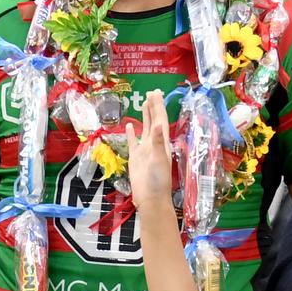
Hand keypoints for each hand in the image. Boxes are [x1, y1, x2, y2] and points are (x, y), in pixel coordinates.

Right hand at [125, 90, 172, 207]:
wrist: (150, 198)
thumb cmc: (158, 180)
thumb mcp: (159, 159)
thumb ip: (158, 141)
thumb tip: (157, 123)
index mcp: (162, 142)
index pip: (160, 119)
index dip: (158, 106)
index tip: (156, 92)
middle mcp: (154, 143)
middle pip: (154, 120)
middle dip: (153, 106)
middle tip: (151, 92)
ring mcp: (144, 150)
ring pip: (145, 129)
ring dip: (145, 116)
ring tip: (143, 103)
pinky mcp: (135, 157)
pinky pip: (133, 142)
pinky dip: (132, 133)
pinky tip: (129, 126)